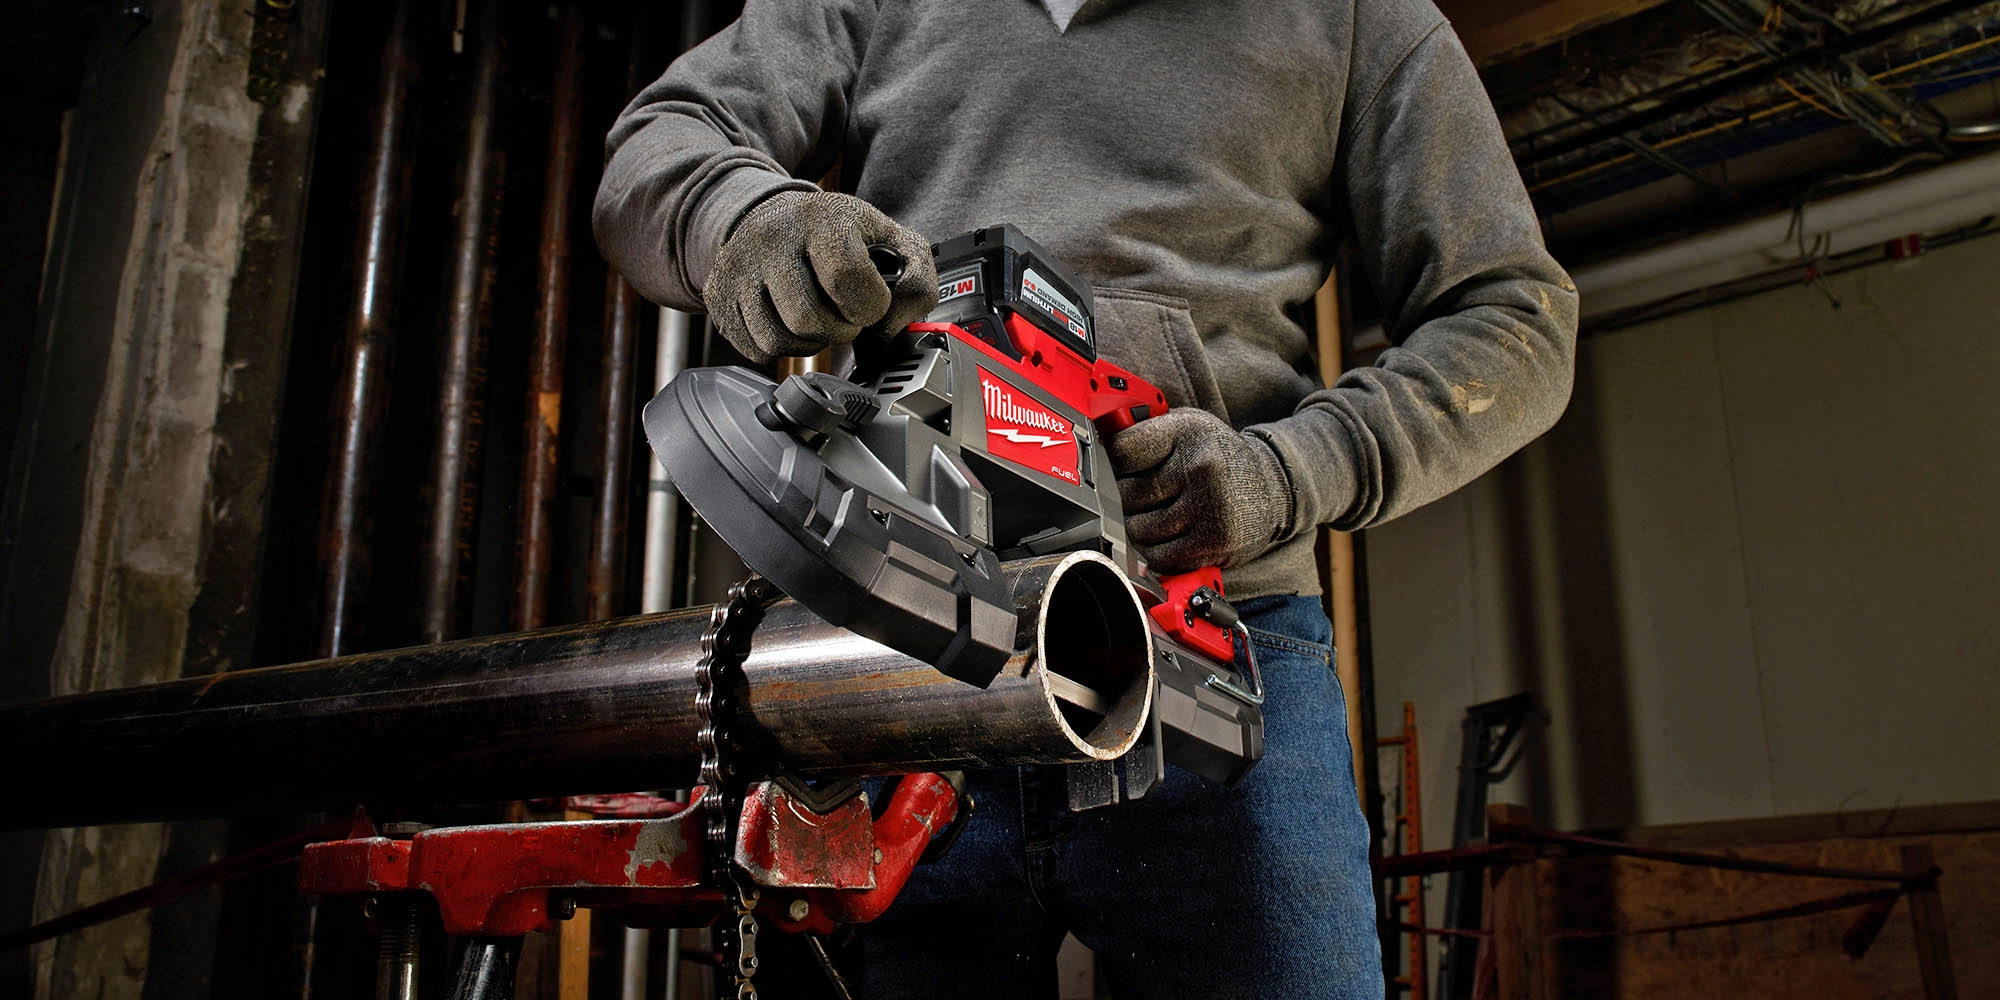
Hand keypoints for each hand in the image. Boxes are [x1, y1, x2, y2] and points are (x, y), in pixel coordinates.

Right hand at [702, 190, 938, 362]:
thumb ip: (917, 278)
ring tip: (818, 318)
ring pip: (779, 340)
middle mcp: (771, 237)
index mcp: (821, 217)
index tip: (870, 303)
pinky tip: (790, 322)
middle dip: (838, 330)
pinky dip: (781, 347)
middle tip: (844, 315)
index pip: (847, 278)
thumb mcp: (889, 239)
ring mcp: (737, 266)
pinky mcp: (718, 295)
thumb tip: (894, 324)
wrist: (771, 216)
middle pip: (808, 319)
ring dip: (809, 343)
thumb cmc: (836, 233)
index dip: (868, 305)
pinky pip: (754, 349)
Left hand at [1108, 409, 1293, 573]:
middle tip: (1144, 496)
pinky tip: (1172, 536)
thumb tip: (1093, 445)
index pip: (1122, 451)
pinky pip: (1160, 557)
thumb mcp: (1187, 427)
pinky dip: (1158, 552)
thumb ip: (1144, 431)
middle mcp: (1201, 466)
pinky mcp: (1214, 542)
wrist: (1272, 486)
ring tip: (1161, 515)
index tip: (1119, 468)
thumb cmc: (1217, 458)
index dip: (1113, 464)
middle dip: (1126, 499)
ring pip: (1140, 530)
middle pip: (1126, 495)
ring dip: (1141, 528)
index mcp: (1189, 430)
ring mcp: (1210, 506)